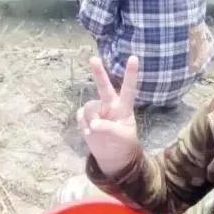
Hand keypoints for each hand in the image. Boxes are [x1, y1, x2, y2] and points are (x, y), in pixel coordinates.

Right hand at [77, 55, 140, 176]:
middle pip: (104, 87)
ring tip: (96, 132)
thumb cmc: (122, 144)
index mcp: (124, 108)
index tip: (133, 57)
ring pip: (89, 108)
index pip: (128, 89)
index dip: (130, 74)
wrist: (112, 156)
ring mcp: (97, 110)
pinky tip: (89, 133)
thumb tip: (93, 124)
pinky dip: (83, 126)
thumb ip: (109, 129)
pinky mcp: (85, 117)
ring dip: (90, 121)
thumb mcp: (121, 137)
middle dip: (98, 73)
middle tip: (93, 59)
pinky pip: (80, 116)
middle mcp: (109, 105)